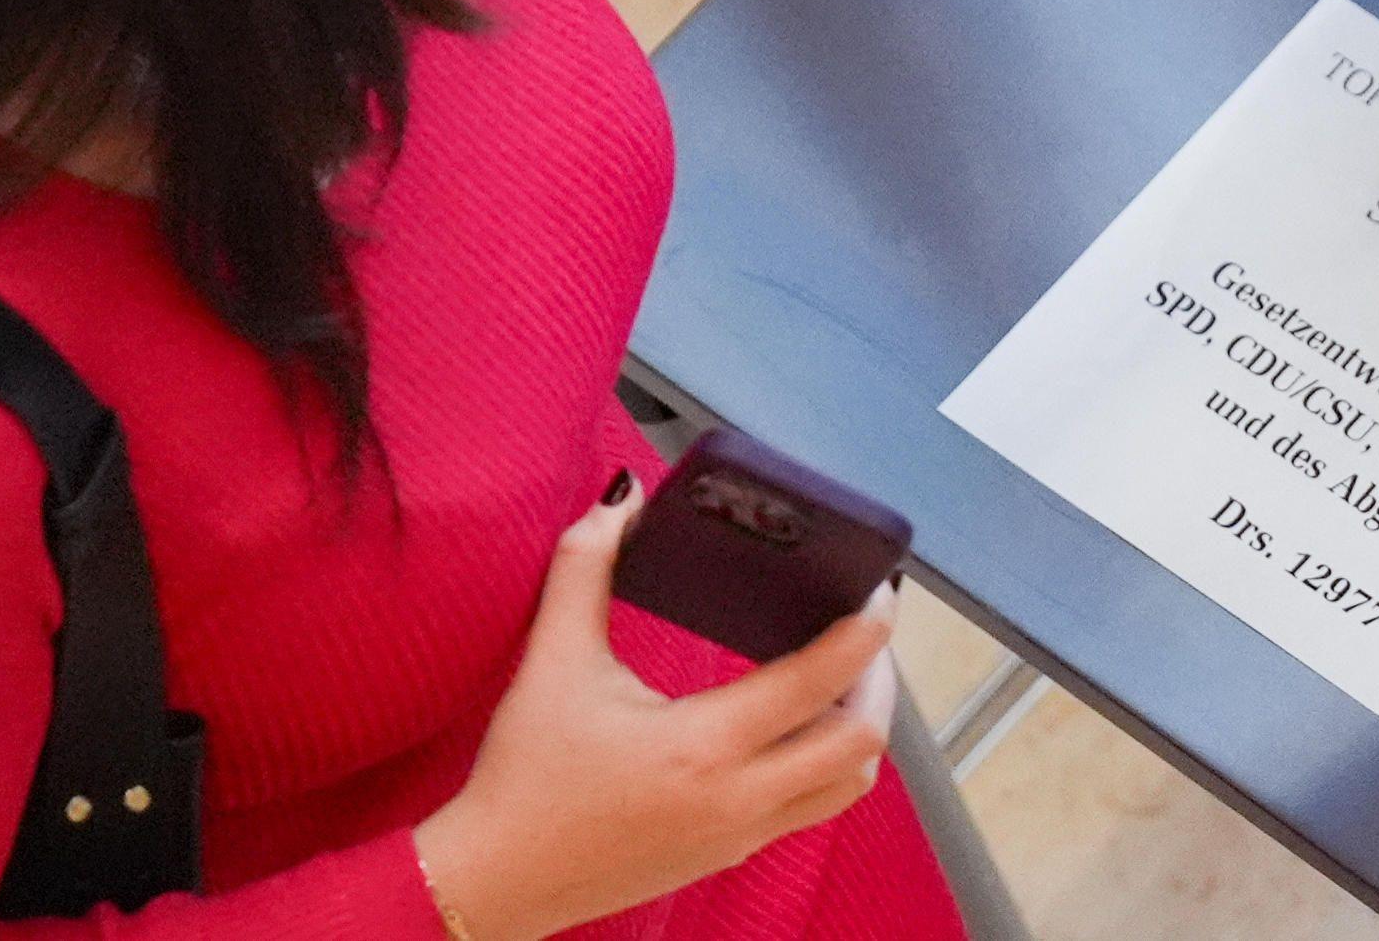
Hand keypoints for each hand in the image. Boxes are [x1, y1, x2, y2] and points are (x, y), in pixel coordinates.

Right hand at [413, 478, 900, 940]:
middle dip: (876, 681)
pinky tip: (798, 724)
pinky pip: (811, 808)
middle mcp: (737, 798)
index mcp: (702, 746)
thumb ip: (584, 568)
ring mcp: (739, 835)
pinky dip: (825, 762)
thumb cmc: (523, 774)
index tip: (881, 591)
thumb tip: (621, 498)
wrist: (496, 880)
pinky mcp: (729, 855)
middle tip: (863, 633)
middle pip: (859, 744)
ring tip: (841, 678)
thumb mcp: (553, 660)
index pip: (817, 683)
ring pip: (847, 785)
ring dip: (859, 730)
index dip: (865, 633)